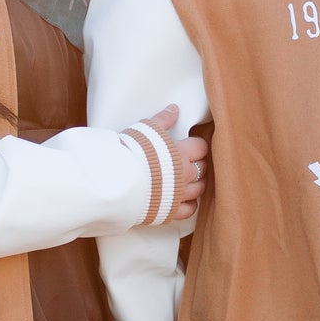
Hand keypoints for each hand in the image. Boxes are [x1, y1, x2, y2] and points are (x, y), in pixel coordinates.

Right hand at [137, 103, 208, 219]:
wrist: (116, 182)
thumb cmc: (130, 153)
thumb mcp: (146, 130)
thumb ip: (162, 119)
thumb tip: (174, 109)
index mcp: (181, 153)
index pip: (201, 147)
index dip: (197, 145)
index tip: (190, 146)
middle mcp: (185, 175)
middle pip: (203, 169)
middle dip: (198, 164)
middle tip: (188, 162)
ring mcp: (179, 195)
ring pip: (199, 190)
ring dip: (196, 184)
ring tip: (187, 180)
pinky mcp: (170, 211)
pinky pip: (189, 210)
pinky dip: (189, 205)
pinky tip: (183, 200)